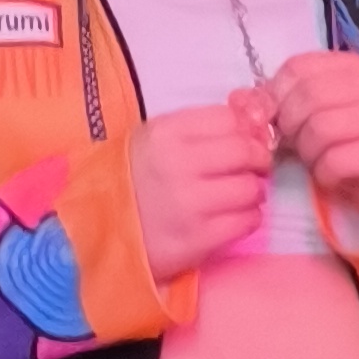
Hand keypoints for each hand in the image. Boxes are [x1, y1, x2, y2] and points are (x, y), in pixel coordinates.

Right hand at [131, 93, 276, 284]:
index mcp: (165, 133)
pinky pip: (246, 222)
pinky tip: (234, 218)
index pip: (229, 120)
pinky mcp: (198, 239)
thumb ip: (198, 130)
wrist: (99, 231)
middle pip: (245, 151)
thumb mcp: (153, 141)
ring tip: (241, 197)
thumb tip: (253, 122)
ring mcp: (189, 203)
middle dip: (259, 160)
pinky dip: (249, 218)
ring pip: (251, 188)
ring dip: (254, 192)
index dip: (248, 131)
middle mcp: (178, 164)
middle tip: (256, 170)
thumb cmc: (131, 182)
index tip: (250, 142)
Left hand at [266, 48, 358, 232]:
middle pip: (306, 98)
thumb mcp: (314, 116)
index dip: (276, 95)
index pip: (297, 68)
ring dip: (308, 153)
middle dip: (291, 128)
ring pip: (318, 129)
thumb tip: (239, 100)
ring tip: (318, 162)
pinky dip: (324, 175)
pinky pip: (333, 161)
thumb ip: (280, 102)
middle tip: (297, 147)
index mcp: (349, 67)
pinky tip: (333, 178)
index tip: (276, 120)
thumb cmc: (351, 146)